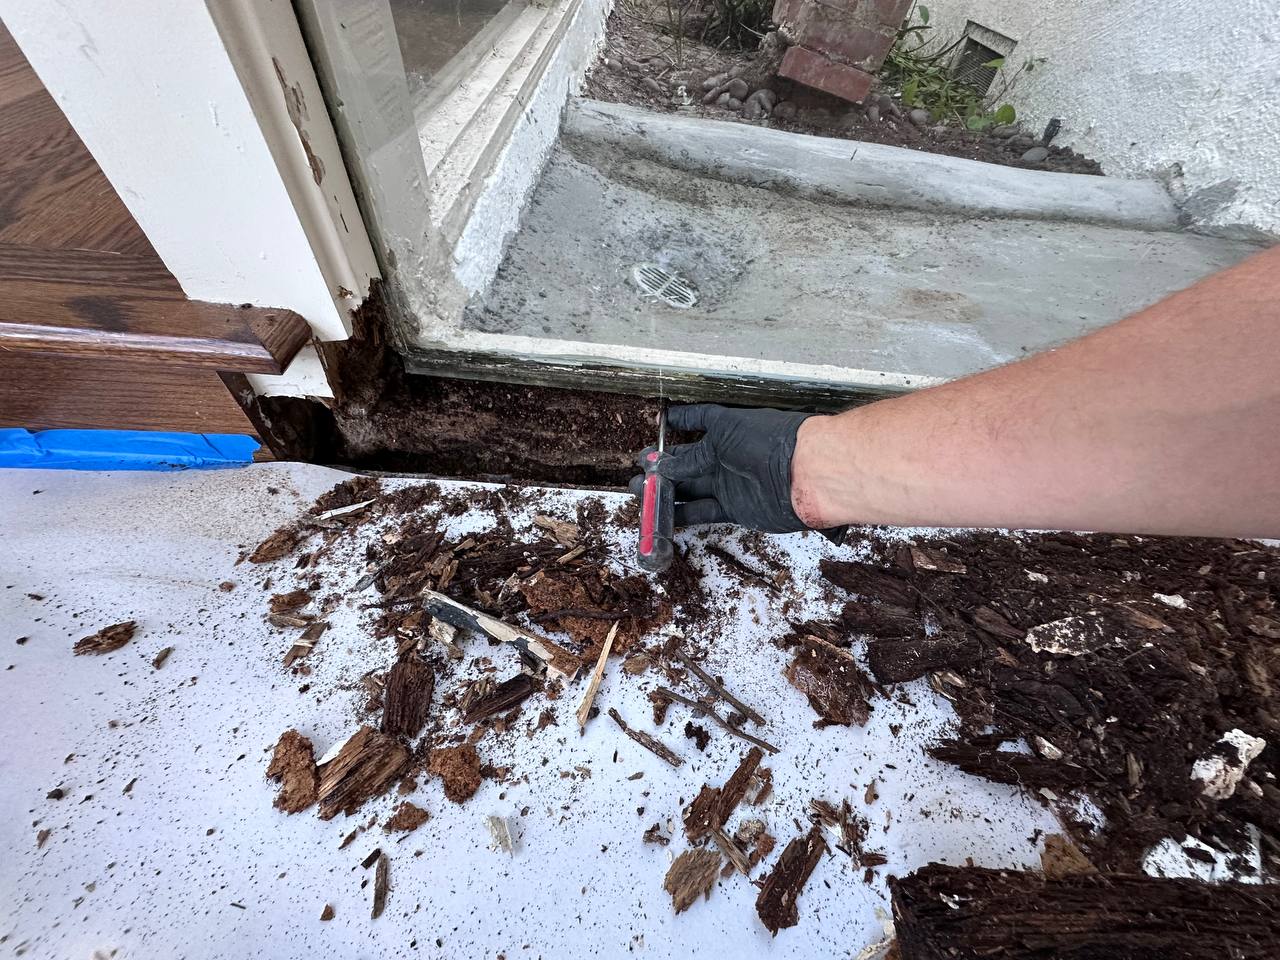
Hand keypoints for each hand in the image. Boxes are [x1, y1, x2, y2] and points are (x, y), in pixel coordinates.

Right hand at [629, 404, 818, 531]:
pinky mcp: (736, 509)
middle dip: (663, 466)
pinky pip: (703, 512)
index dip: (681, 421)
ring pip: (690, 489)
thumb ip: (693, 455)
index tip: (662, 422)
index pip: (699, 421)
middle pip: (688, 462)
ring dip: (666, 492)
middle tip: (640, 470)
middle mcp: (727, 457)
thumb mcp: (724, 437)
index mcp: (726, 431)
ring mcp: (730, 483)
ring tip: (641, 492)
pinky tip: (664, 515)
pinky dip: (683, 515)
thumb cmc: (770, 441)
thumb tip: (666, 464)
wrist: (804, 474)